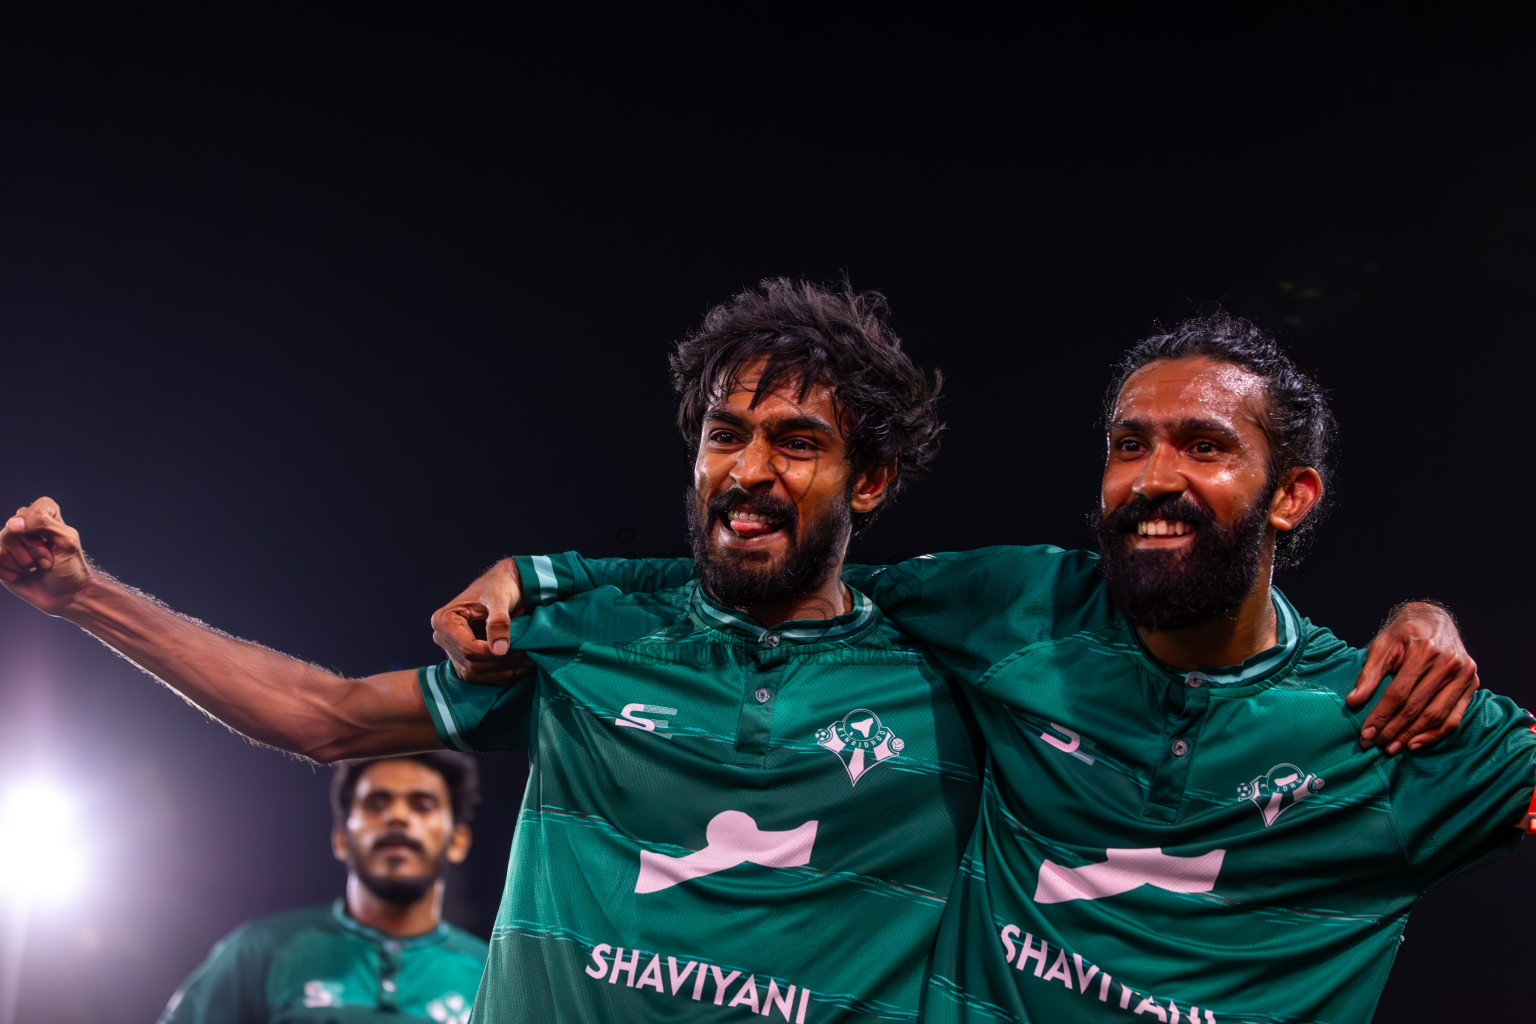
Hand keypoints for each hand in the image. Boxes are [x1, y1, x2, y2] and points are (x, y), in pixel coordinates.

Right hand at [0, 497, 96, 615]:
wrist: (64, 594)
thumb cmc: (69, 567)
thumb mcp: (66, 541)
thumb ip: (43, 524)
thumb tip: (12, 524)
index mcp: (44, 514)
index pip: (35, 511)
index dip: (41, 530)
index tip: (52, 543)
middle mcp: (23, 525)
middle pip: (14, 530)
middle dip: (35, 551)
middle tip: (47, 561)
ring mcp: (9, 542)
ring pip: (3, 545)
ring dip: (22, 563)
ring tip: (34, 568)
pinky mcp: (0, 558)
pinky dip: (10, 572)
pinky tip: (22, 575)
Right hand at [430, 558, 529, 683]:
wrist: (504, 584)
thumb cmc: (500, 585)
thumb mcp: (499, 598)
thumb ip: (499, 622)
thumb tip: (499, 651)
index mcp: (444, 620)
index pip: (466, 648)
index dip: (491, 654)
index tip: (517, 650)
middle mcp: (443, 637)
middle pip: (471, 663)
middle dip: (500, 663)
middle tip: (527, 656)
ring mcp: (452, 649)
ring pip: (475, 673)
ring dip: (502, 672)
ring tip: (526, 663)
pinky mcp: (463, 658)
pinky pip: (478, 675)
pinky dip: (499, 675)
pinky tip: (518, 669)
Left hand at [1347, 601, 1478, 754]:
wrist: (1435, 618)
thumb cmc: (1403, 633)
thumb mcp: (1382, 646)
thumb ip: (1369, 674)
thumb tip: (1353, 701)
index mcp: (1424, 650)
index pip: (1398, 693)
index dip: (1381, 716)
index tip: (1365, 734)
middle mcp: (1448, 663)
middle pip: (1416, 707)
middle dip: (1393, 730)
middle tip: (1374, 746)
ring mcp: (1464, 674)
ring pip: (1436, 715)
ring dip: (1412, 736)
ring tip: (1392, 749)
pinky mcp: (1472, 683)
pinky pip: (1454, 716)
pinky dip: (1436, 733)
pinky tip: (1416, 743)